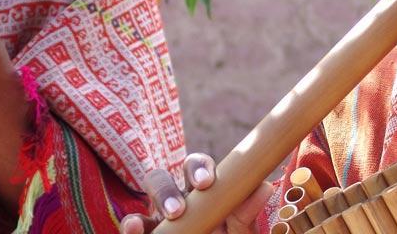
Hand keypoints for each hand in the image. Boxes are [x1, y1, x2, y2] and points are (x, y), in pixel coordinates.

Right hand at [120, 153, 273, 233]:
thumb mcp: (237, 233)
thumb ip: (244, 216)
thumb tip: (263, 187)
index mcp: (202, 191)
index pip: (198, 168)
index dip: (199, 169)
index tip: (206, 183)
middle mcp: (177, 198)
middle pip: (166, 175)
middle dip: (169, 188)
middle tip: (179, 210)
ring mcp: (157, 216)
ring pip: (147, 197)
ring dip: (155, 201)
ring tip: (170, 217)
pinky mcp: (144, 231)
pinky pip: (133, 224)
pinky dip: (132, 225)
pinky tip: (135, 229)